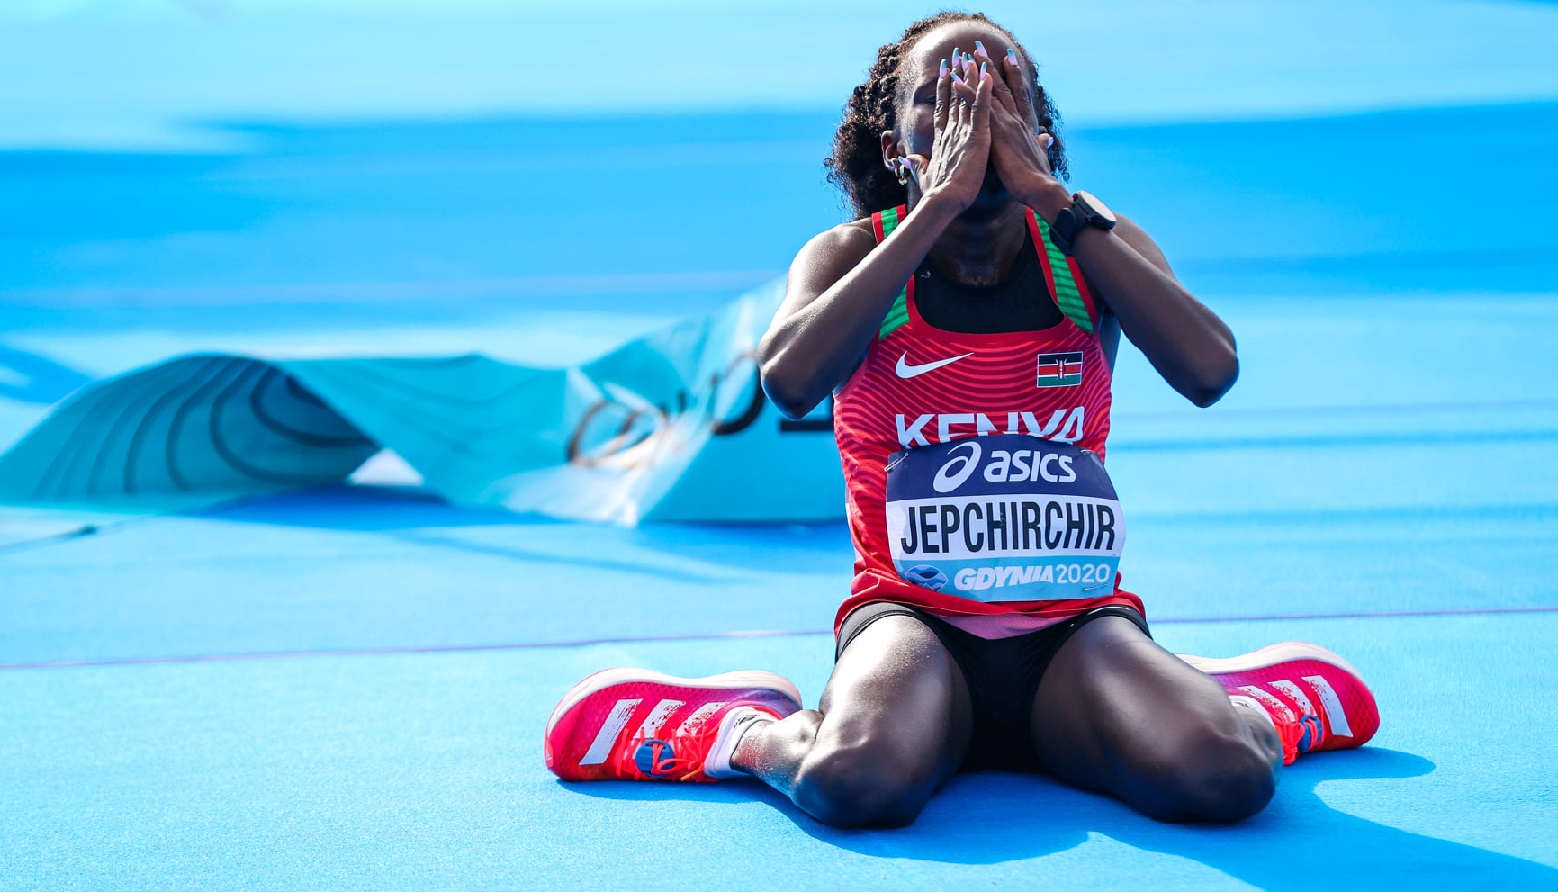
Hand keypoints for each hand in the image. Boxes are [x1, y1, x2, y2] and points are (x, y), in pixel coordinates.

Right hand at [902, 53, 992, 213]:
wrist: (943, 201)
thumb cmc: (935, 193)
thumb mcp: (923, 175)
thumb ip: (916, 164)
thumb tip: (905, 160)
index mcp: (941, 140)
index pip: (943, 109)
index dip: (943, 90)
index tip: (945, 73)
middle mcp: (951, 131)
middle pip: (954, 98)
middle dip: (955, 75)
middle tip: (957, 55)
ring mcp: (963, 133)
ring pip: (967, 99)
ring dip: (970, 77)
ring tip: (972, 57)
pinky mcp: (976, 138)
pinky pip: (982, 110)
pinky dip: (984, 93)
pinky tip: (988, 76)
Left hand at [973, 41, 1060, 208]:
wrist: (1039, 187)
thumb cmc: (1037, 178)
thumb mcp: (1040, 157)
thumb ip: (1041, 145)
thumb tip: (1046, 138)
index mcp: (1025, 125)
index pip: (1017, 95)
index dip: (1012, 76)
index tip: (1007, 59)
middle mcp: (1016, 118)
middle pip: (1002, 86)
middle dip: (990, 66)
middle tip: (979, 48)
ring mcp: (1006, 122)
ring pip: (990, 91)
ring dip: (977, 72)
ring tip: (965, 55)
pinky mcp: (996, 130)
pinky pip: (978, 107)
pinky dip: (967, 93)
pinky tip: (955, 81)